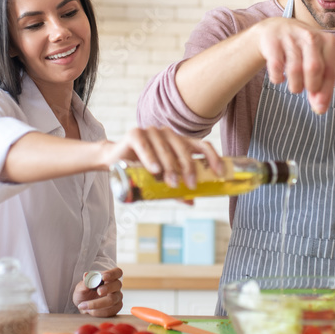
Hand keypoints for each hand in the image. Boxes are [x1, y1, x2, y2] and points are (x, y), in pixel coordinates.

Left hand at [73, 267, 122, 316]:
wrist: (83, 308)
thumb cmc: (84, 294)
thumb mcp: (81, 288)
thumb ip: (85, 282)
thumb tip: (86, 275)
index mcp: (109, 278)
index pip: (116, 272)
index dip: (112, 274)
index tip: (103, 277)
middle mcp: (115, 287)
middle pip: (117, 285)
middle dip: (107, 288)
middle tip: (98, 291)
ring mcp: (117, 298)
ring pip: (112, 300)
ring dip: (98, 304)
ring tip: (84, 305)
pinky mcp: (116, 309)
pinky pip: (110, 311)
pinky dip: (98, 312)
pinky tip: (90, 311)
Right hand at [104, 126, 222, 188]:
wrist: (115, 162)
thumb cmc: (142, 170)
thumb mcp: (161, 181)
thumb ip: (176, 189)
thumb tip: (191, 201)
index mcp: (180, 143)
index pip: (202, 146)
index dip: (213, 157)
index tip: (219, 172)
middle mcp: (168, 135)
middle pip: (184, 149)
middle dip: (188, 169)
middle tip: (190, 185)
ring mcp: (152, 132)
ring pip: (166, 149)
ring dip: (170, 167)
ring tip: (171, 182)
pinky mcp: (135, 133)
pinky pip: (146, 145)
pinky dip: (151, 157)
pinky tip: (154, 169)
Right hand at [256, 17, 334, 113]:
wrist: (276, 29)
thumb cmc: (302, 52)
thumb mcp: (316, 63)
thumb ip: (321, 86)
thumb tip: (320, 109)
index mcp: (328, 41)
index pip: (330, 70)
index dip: (325, 92)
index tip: (320, 108)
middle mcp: (310, 36)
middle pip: (314, 68)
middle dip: (311, 87)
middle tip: (307, 91)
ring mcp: (291, 37)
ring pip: (294, 69)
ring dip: (295, 86)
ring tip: (295, 87)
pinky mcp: (273, 42)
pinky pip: (276, 68)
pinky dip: (278, 79)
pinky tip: (280, 79)